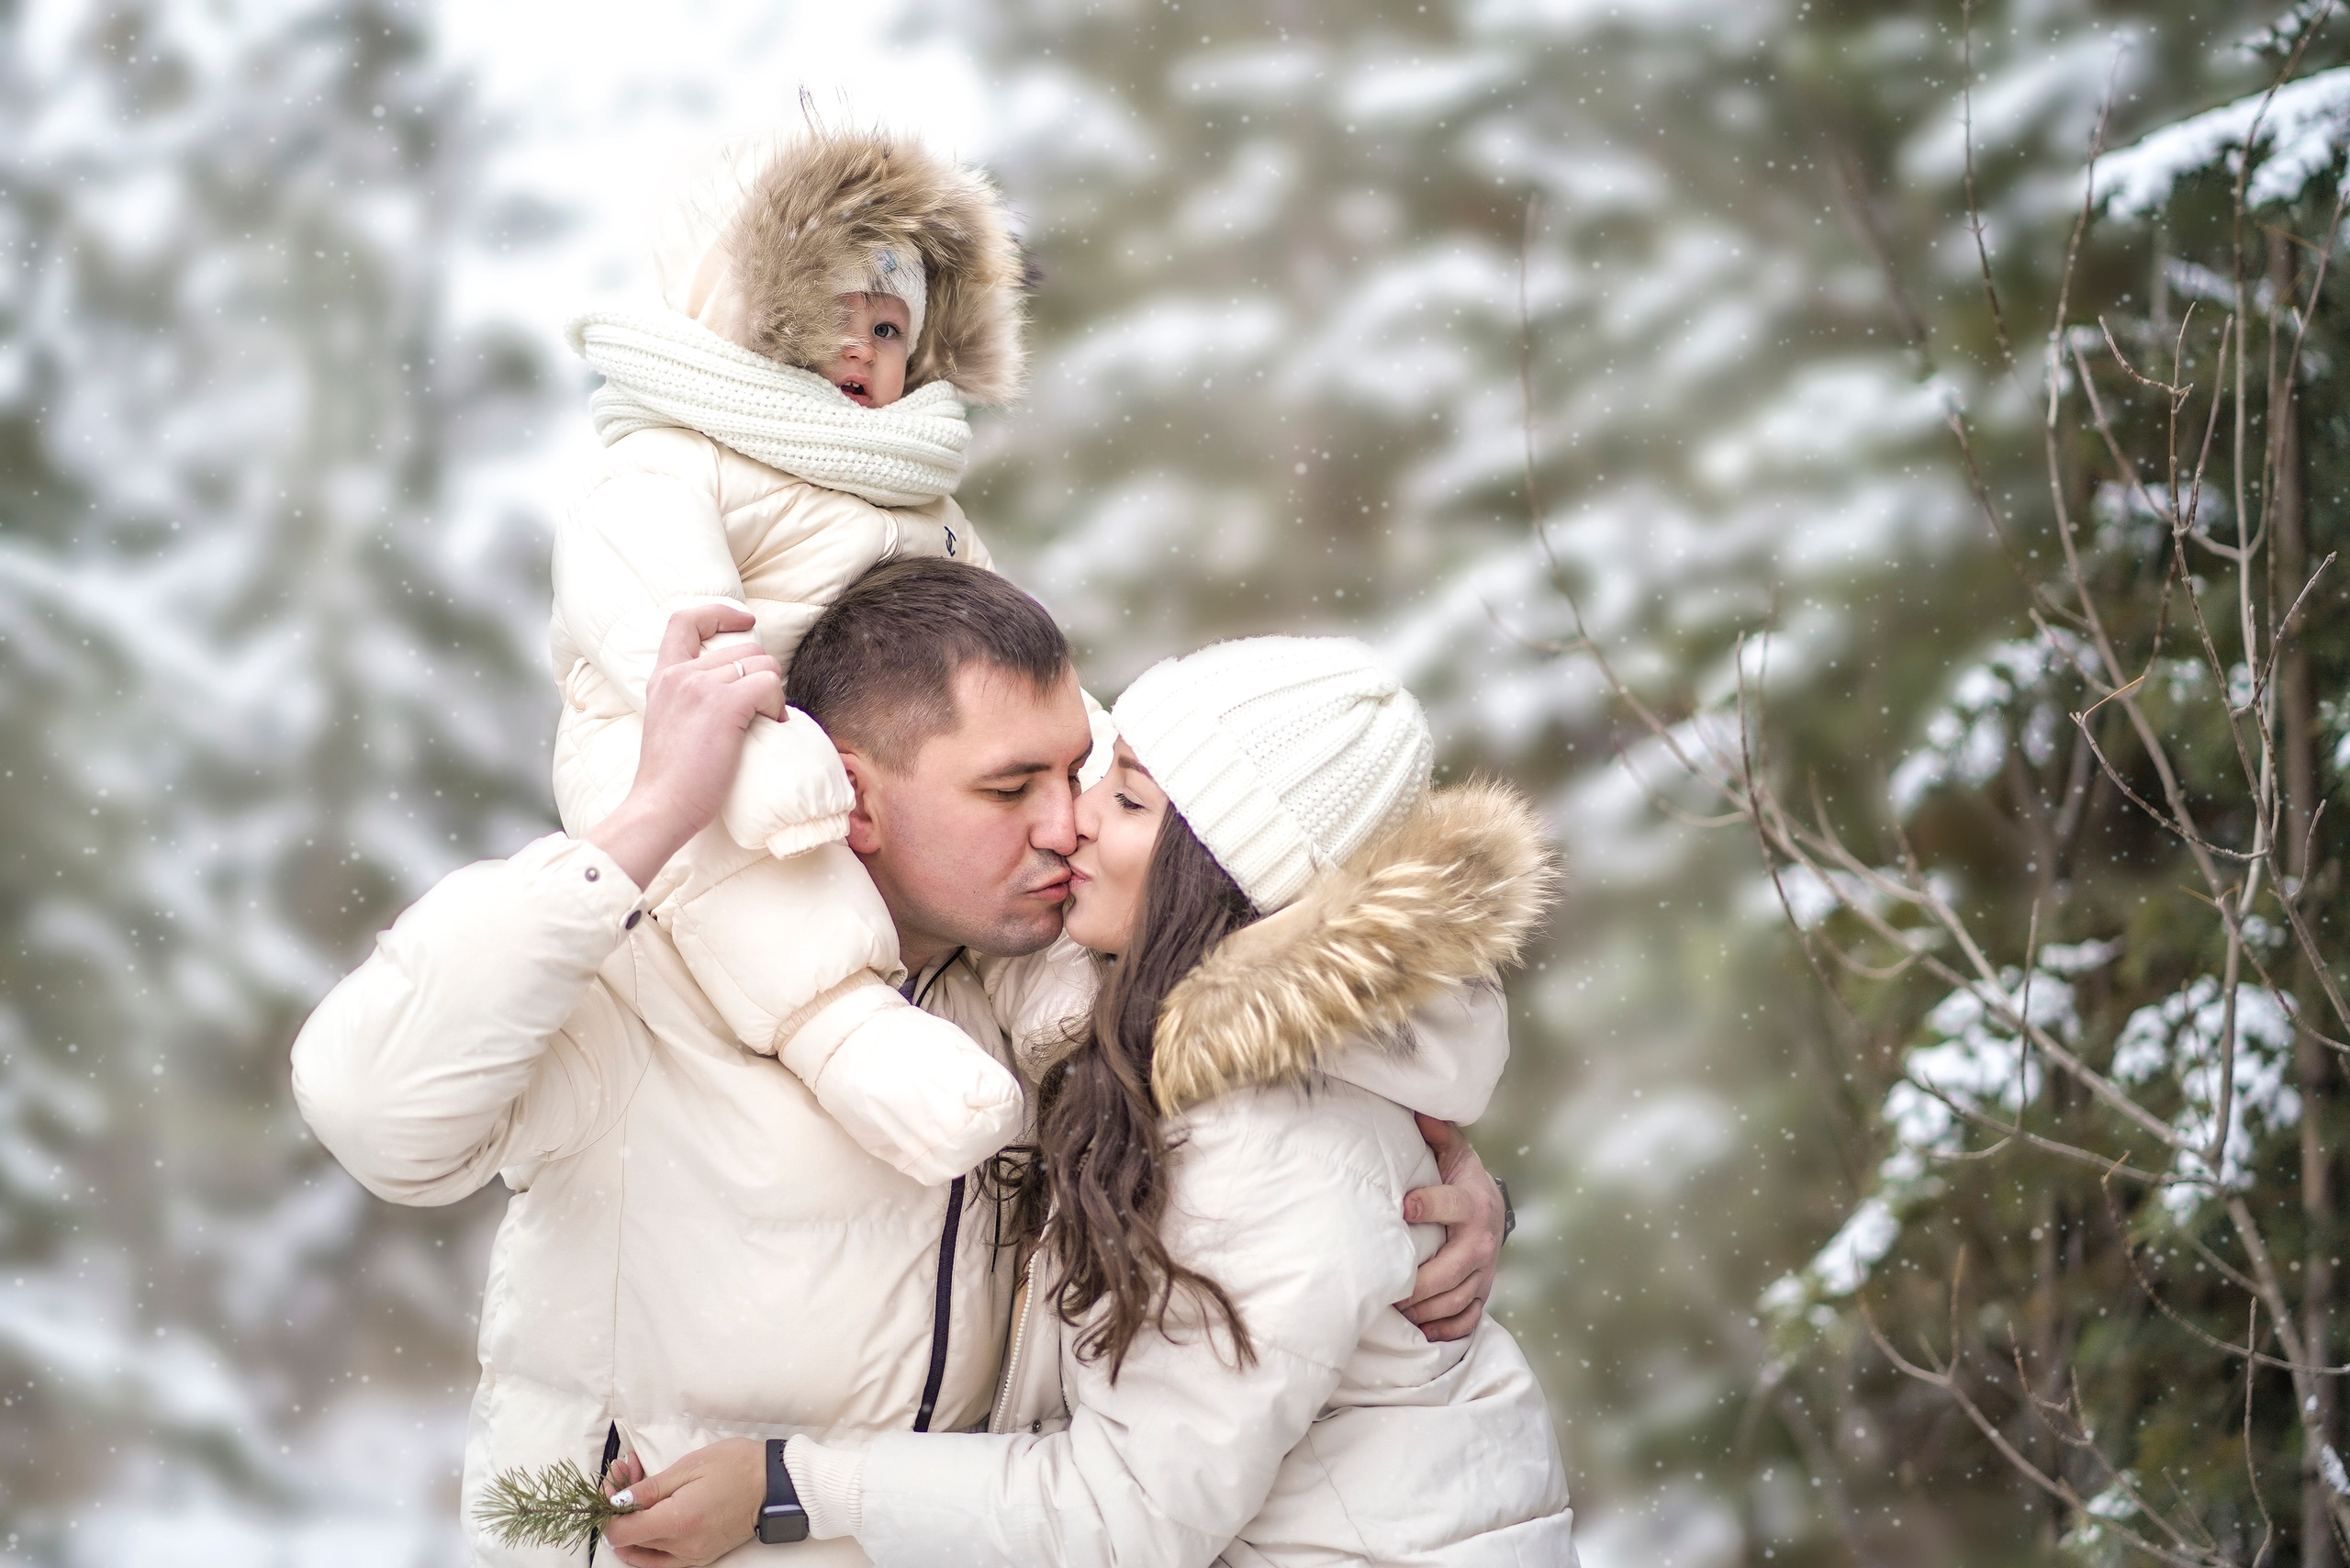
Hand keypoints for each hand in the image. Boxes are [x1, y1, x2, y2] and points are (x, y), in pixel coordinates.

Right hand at [586, 605, 783, 888]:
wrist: (659, 807)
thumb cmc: (670, 779)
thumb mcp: (668, 722)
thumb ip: (688, 697)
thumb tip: (734, 688)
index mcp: (663, 676)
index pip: (685, 619)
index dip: (720, 613)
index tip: (745, 623)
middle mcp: (680, 674)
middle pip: (745, 648)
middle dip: (764, 677)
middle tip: (762, 712)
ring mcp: (700, 686)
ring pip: (763, 664)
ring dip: (774, 693)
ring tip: (765, 723)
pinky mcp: (723, 705)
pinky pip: (769, 685)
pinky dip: (777, 705)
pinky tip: (770, 727)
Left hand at [600, 1437, 763, 1567]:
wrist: (773, 1483)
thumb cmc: (735, 1466)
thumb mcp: (689, 1466)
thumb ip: (649, 1488)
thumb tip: (617, 1501)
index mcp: (679, 1520)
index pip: (621, 1532)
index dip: (609, 1510)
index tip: (616, 1484)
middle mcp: (683, 1547)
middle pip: (629, 1541)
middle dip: (621, 1508)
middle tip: (630, 1473)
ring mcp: (693, 1557)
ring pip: (643, 1552)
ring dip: (633, 1524)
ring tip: (639, 1492)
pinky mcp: (700, 1558)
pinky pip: (661, 1559)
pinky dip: (649, 1540)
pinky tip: (652, 1514)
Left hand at [1396, 1113, 1505, 1341]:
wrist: (1491, 1207)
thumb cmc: (1461, 1179)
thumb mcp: (1453, 1153)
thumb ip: (1438, 1134)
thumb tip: (1419, 1111)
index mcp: (1472, 1204)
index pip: (1452, 1207)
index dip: (1429, 1206)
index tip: (1403, 1209)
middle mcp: (1481, 1243)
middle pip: (1450, 1271)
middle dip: (1417, 1283)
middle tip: (1386, 1288)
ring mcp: (1484, 1273)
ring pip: (1455, 1300)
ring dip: (1423, 1310)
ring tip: (1393, 1310)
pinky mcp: (1482, 1293)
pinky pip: (1466, 1320)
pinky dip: (1444, 1330)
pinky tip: (1420, 1331)